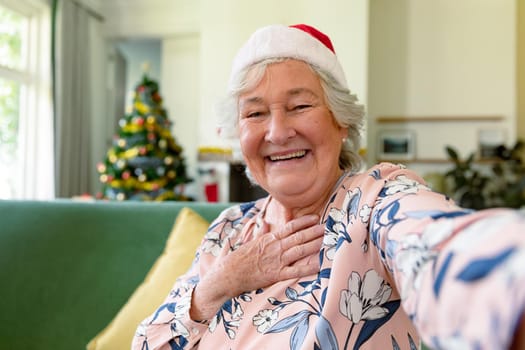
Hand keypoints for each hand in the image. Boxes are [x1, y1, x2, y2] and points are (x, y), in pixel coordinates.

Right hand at [190, 214, 323, 320]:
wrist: (228, 274)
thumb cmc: (237, 258)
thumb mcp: (249, 242)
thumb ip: (259, 232)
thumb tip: (263, 222)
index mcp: (269, 239)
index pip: (290, 227)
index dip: (304, 222)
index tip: (315, 218)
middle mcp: (275, 248)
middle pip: (298, 237)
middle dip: (314, 231)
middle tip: (327, 226)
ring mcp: (276, 261)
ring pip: (299, 251)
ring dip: (314, 244)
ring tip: (326, 240)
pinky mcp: (276, 275)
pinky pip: (296, 271)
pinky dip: (308, 268)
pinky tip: (319, 264)